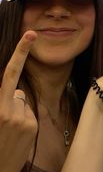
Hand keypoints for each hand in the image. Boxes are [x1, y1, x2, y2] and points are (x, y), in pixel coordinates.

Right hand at [0, 31, 37, 171]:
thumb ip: (3, 102)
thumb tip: (17, 92)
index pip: (9, 74)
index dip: (20, 52)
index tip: (31, 35)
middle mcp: (7, 110)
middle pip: (17, 90)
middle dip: (14, 98)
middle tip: (27, 47)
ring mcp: (21, 119)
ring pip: (23, 103)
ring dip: (18, 112)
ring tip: (9, 132)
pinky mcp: (31, 127)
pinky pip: (29, 114)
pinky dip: (25, 122)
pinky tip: (17, 136)